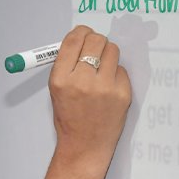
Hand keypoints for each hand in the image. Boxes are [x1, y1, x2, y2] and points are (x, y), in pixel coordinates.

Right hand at [48, 25, 131, 166]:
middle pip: (95, 40)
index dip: (81, 32)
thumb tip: (81, 38)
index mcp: (60, 79)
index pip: (73, 40)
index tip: (84, 33)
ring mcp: (104, 88)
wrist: (85, 146)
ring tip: (102, 69)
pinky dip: (116, 74)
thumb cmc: (70, 117)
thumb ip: (66, 63)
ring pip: (112, 50)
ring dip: (108, 55)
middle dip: (96, 41)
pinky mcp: (122, 94)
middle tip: (95, 49)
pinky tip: (109, 88)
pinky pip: (122, 70)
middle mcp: (81, 81)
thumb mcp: (56, 89)